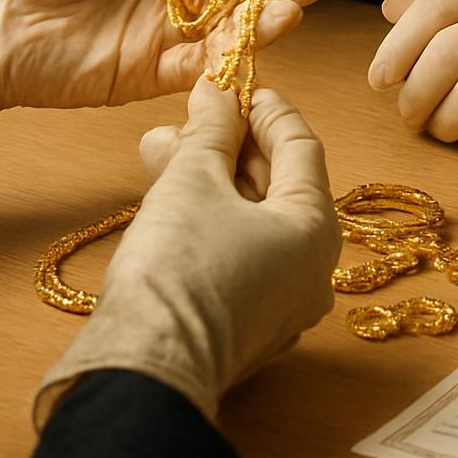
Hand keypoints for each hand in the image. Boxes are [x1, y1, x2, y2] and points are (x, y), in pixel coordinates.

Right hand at [35, 82, 339, 424]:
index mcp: (316, 229)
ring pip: (252, 219)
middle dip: (228, 143)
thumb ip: (212, 129)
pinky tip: (168, 193)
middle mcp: (311, 270)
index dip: (265, 108)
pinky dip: (210, 218)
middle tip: (192, 115)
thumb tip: (217, 92)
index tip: (234, 86)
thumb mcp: (193, 177)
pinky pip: (239, 254)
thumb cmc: (177, 269)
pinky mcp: (246, 325)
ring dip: (210, 178)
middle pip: (276, 184)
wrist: (142, 370)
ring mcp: (280, 304)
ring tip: (162, 147)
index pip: (300, 146)